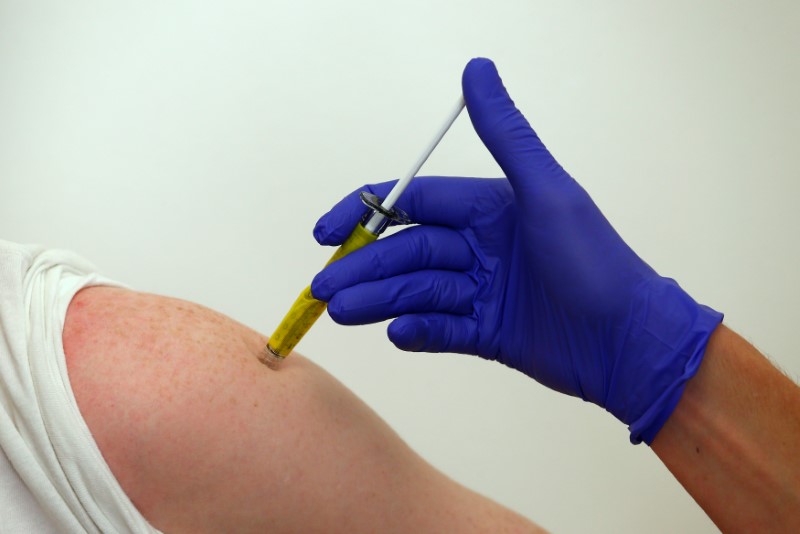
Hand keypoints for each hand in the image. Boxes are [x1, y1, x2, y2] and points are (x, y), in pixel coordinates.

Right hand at [311, 58, 721, 443]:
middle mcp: (480, 247)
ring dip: (379, 300)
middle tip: (325, 289)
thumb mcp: (546, 191)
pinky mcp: (486, 333)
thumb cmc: (596, 261)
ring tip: (344, 313)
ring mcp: (482, 292)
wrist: (630, 341)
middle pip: (407, 252)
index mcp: (488, 209)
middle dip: (365, 268)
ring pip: (417, 292)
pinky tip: (397, 334)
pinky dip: (418, 332)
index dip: (366, 213)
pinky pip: (441, 331)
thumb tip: (477, 68)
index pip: (413, 204)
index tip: (326, 231)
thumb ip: (505, 134)